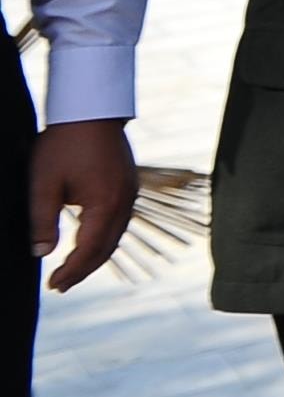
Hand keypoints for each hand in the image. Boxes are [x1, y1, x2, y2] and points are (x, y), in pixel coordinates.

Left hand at [30, 118, 134, 290]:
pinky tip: (90, 240)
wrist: (91, 111)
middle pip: (106, 248)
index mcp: (105, 204)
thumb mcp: (43, 184)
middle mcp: (124, 202)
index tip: (53, 285)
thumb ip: (41, 221)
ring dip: (96, 256)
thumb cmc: (63, 145)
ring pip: (116, 236)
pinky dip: (105, 238)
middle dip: (84, 270)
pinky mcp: (128, 184)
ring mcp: (130, 192)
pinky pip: (120, 221)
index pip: (89, 250)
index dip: (71, 271)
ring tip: (74, 269)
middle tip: (61, 285)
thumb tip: (41, 253)